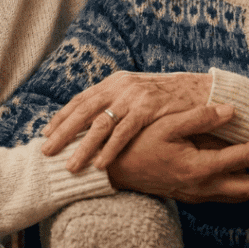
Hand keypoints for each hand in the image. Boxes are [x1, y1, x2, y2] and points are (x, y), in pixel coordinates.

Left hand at [42, 71, 211, 170]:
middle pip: (84, 111)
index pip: (81, 99)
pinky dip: (111, 149)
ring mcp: (134, 96)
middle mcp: (120, 86)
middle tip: (46, 151)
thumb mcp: (139, 95)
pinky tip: (101, 164)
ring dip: (83, 146)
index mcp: (115, 82)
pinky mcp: (149, 108)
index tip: (46, 132)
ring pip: (100, 124)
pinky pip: (124, 132)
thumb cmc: (170, 99)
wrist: (202, 92)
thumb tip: (95, 120)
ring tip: (71, 165)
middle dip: (62, 132)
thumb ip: (118, 103)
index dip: (62, 116)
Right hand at [107, 105, 248, 203]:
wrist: (116, 172)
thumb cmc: (138, 145)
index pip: (245, 156)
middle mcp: (205, 186)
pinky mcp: (196, 195)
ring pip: (242, 195)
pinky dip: (248, 186)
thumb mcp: (167, 125)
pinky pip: (230, 194)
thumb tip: (230, 110)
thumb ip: (200, 118)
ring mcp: (201, 194)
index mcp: (201, 167)